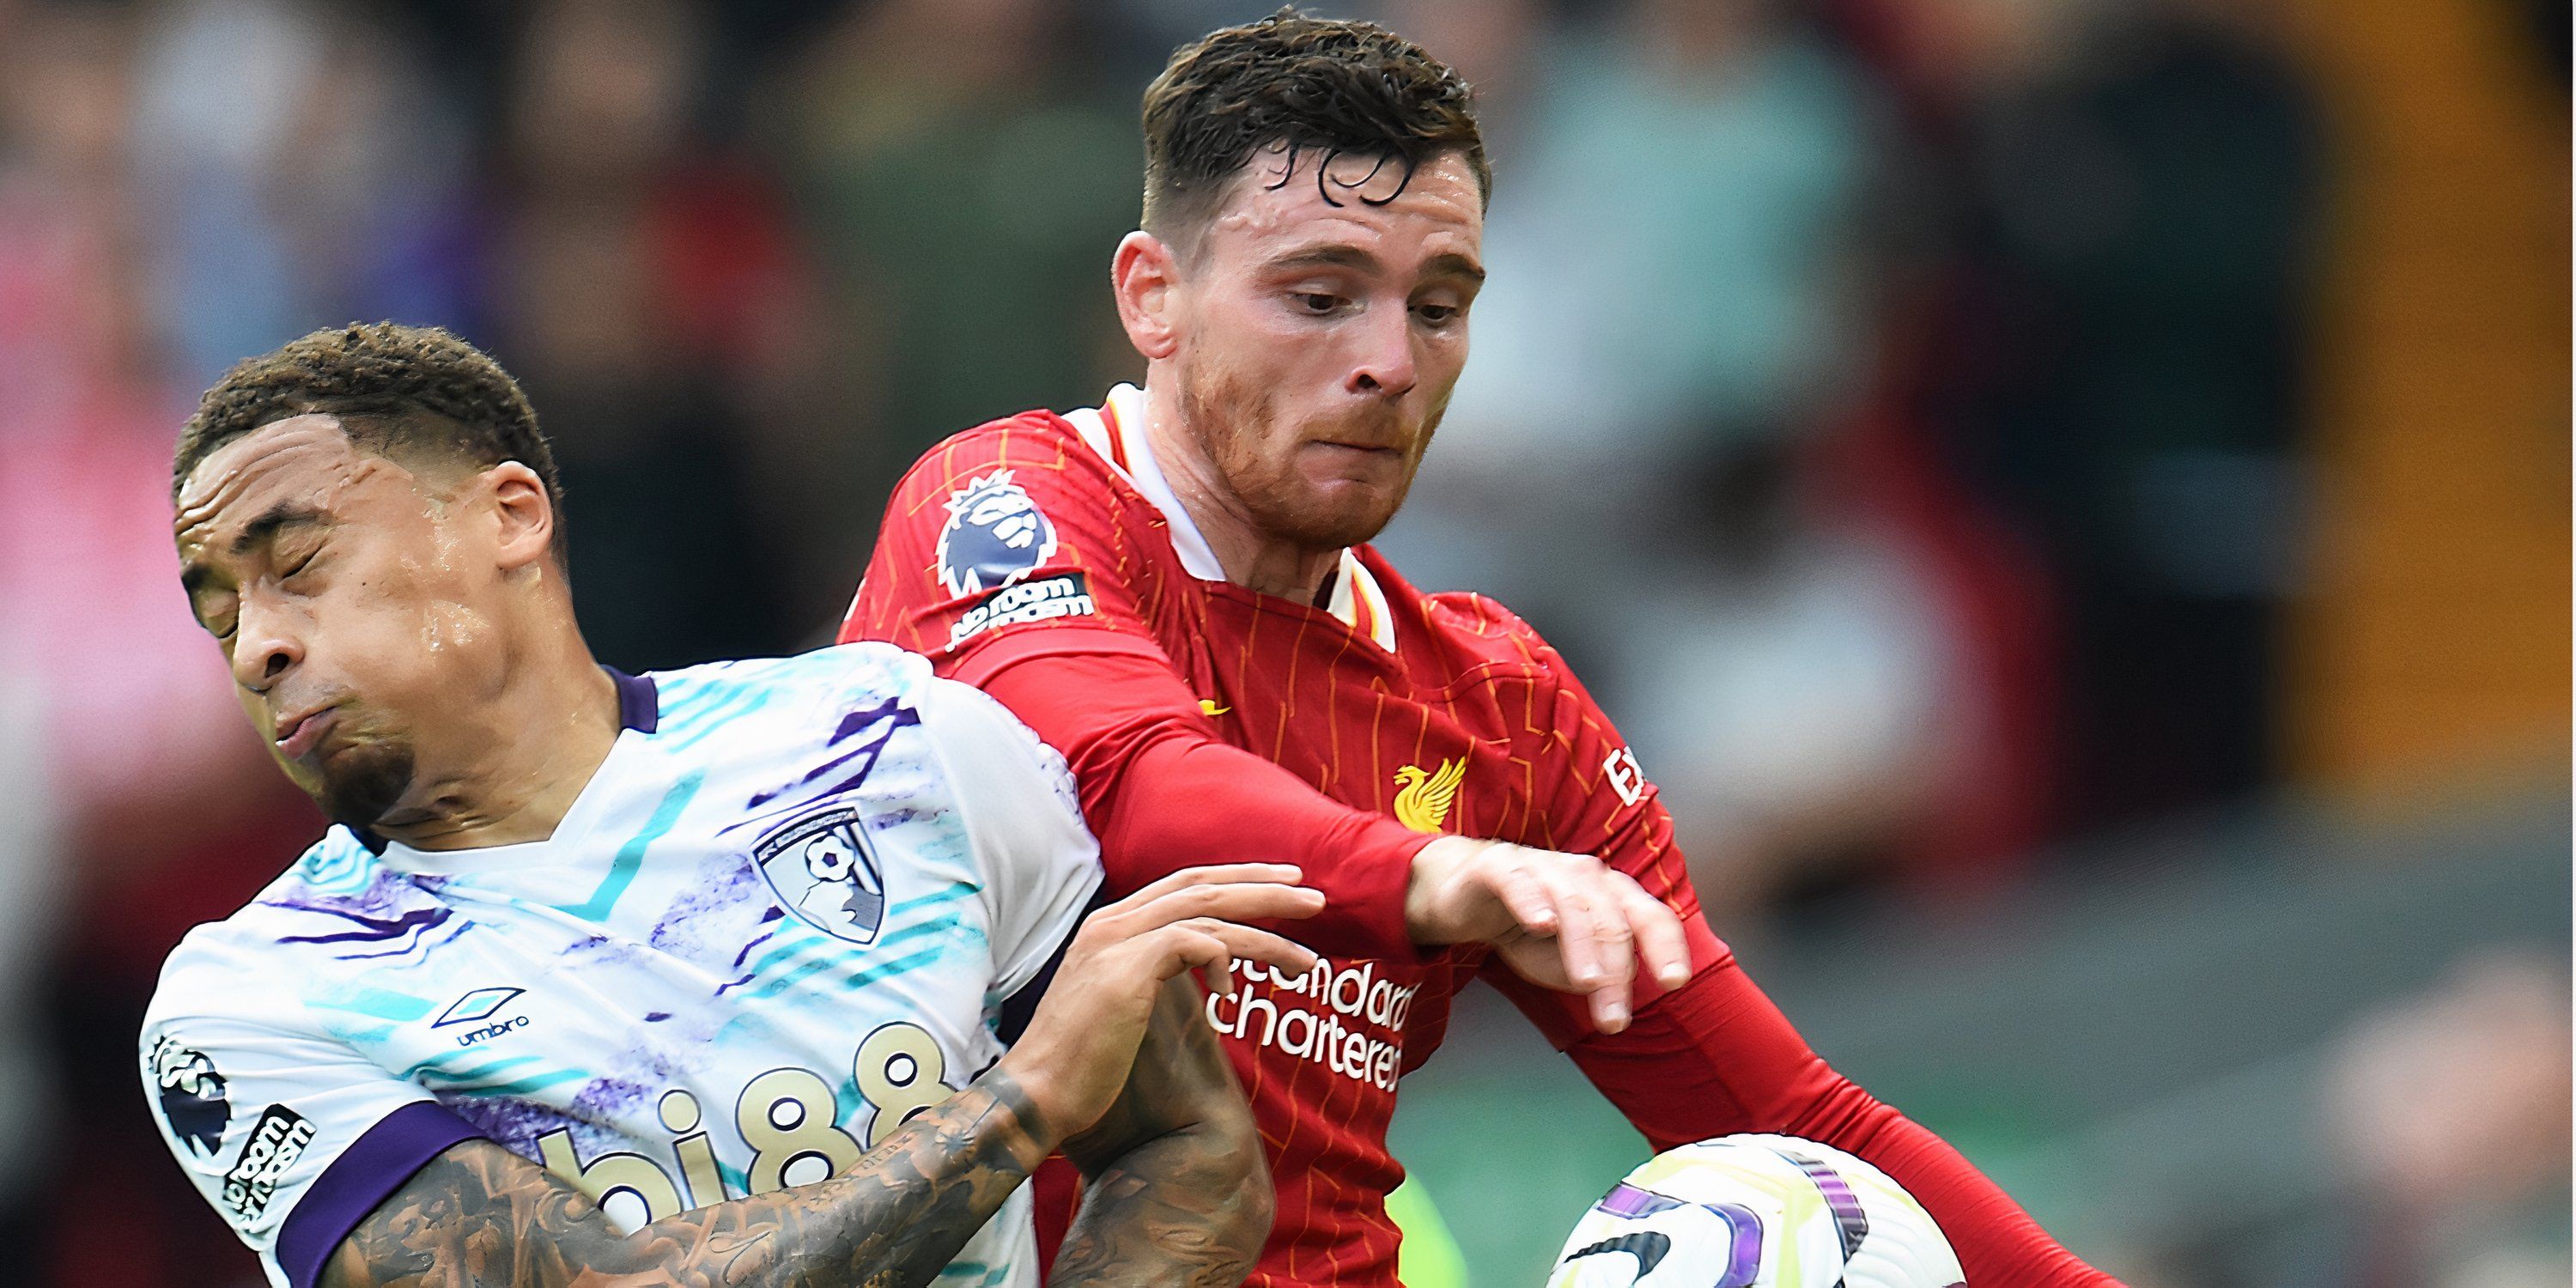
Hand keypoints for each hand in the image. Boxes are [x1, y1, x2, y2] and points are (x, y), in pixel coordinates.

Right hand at [1003, 864, 1321, 1141]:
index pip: (1184, 883)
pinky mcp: (1125, 968)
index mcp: (1110, 924)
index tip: (1282, 882)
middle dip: (1266, 888)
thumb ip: (1151, 973)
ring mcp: (1116, 941)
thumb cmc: (1079, 1062)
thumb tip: (1201, 968)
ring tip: (1309, 962)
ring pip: (1210, 913)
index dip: (1236, 878)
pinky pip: (1195, 943)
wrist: (1035, 1094)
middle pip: (1204, 885)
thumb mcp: (1118, 1003)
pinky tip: (1230, 996)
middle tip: (1316, 898)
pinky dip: (1224, 962)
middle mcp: (1111, 921)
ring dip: (1268, 935)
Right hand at [1403, 836, 1692, 1032]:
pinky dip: (1532, 902)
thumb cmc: (1529, 927)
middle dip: (1616, 971)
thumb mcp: (1566, 963)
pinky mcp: (1498, 866)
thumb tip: (1615, 992)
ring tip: (1587, 982)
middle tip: (1612, 1020)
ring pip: (1571, 903)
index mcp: (1610, 895)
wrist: (1463, 894)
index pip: (1650, 917)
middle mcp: (1583, 875)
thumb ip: (1595, 976)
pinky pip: (1519, 882)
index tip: (1674, 982)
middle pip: (1610, 920)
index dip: (1666, 947)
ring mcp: (1542, 866)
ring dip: (1582, 945)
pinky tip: (1542, 926)